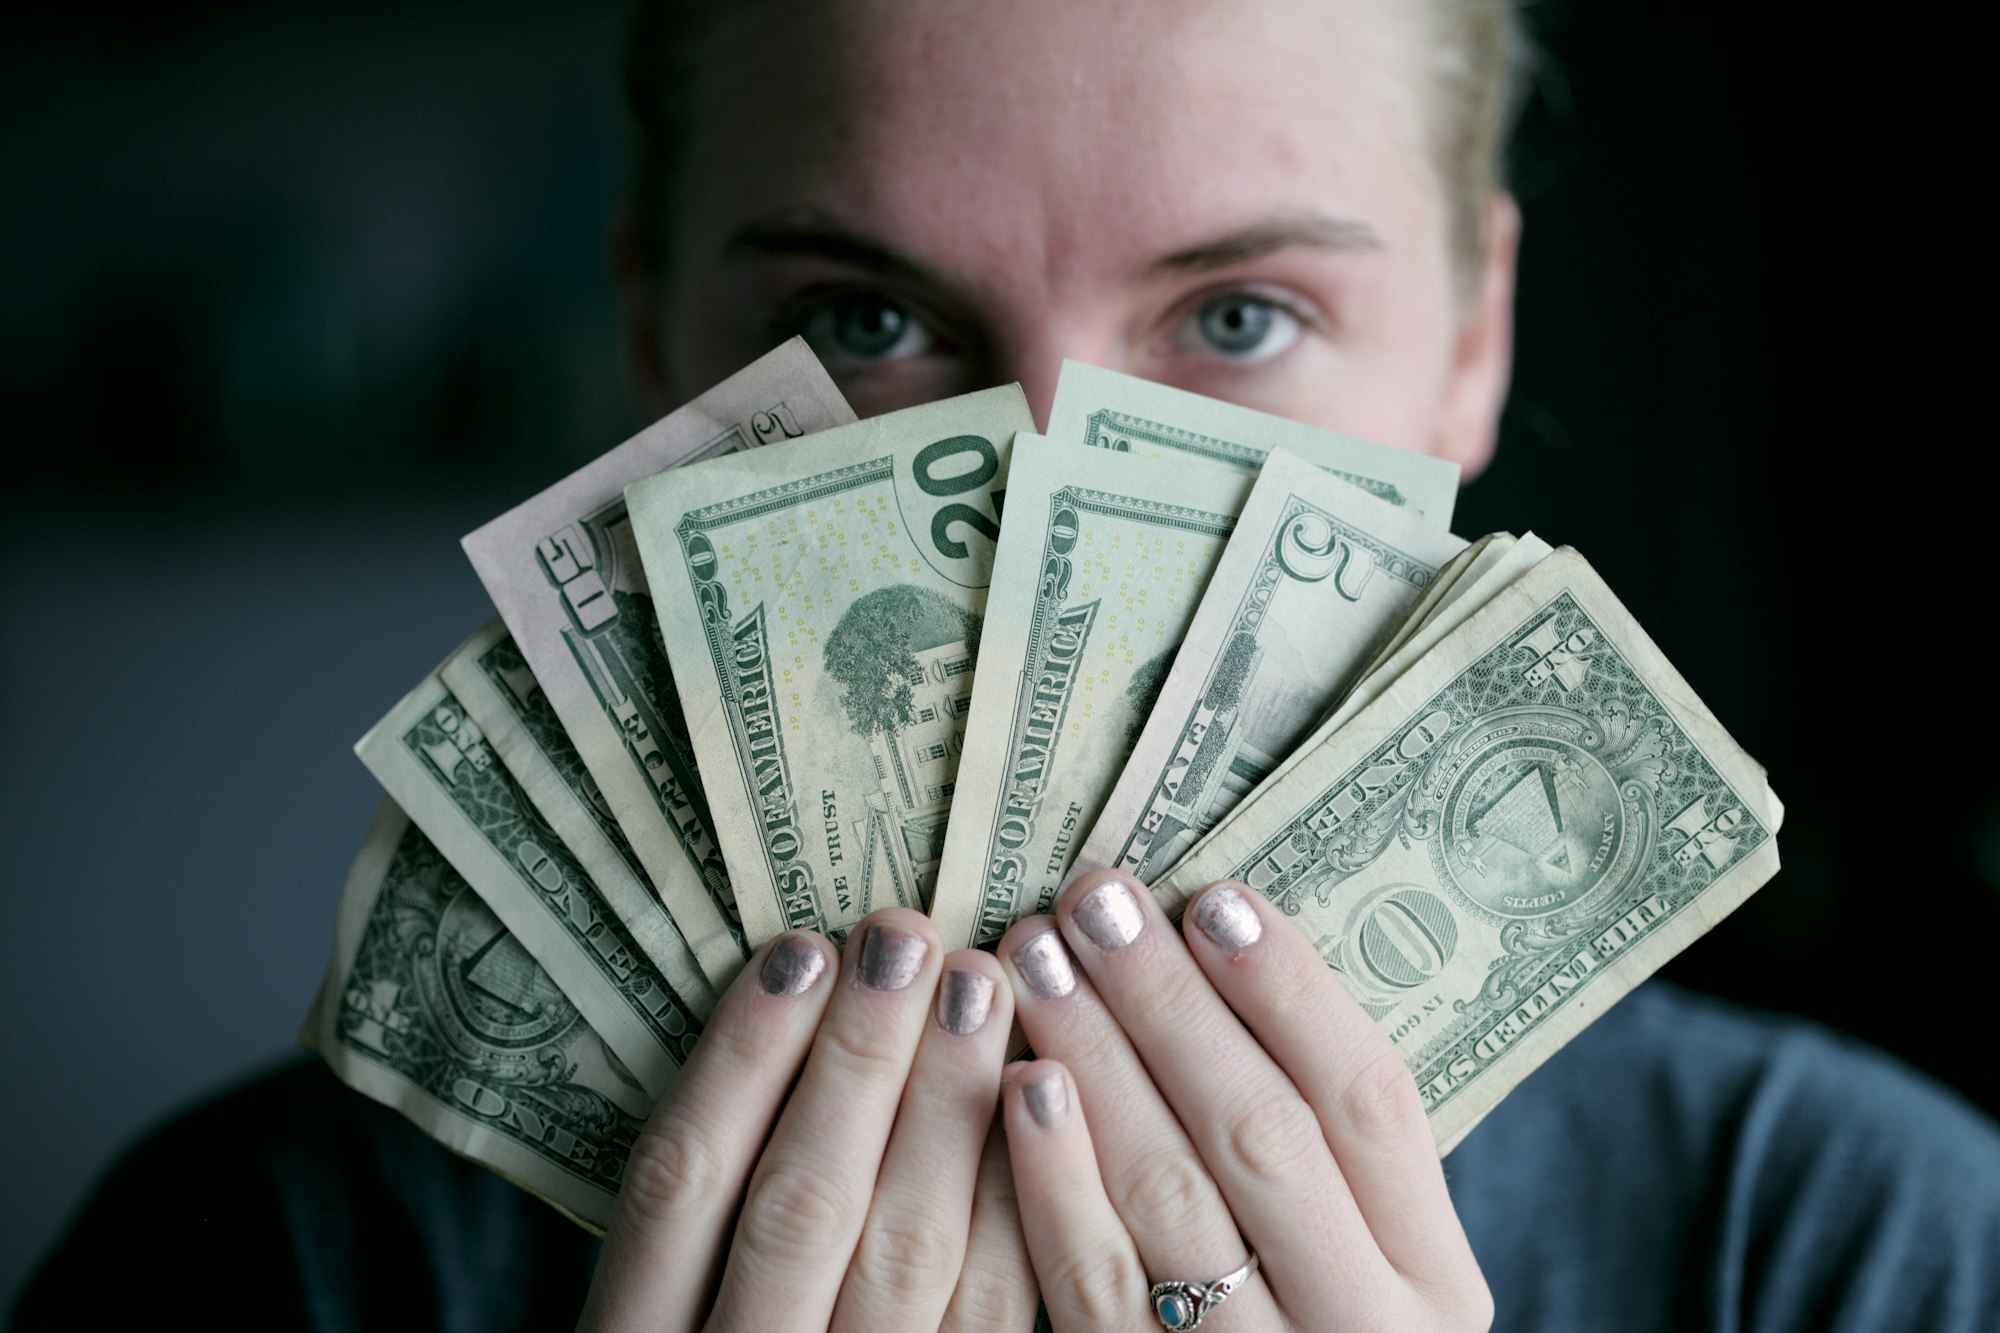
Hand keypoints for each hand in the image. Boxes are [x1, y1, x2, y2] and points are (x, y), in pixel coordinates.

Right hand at [578, 907, 1036, 1331]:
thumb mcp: (660, 1307)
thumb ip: (704, 1199)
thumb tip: (794, 999)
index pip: (680, 1182)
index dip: (741, 1059)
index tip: (800, 950)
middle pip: (800, 1203)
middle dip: (860, 1059)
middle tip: (908, 936)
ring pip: (904, 1254)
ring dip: (945, 1111)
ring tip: (979, 987)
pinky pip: (991, 1313)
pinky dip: (1012, 1204)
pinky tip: (1034, 1102)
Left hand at [996, 869, 1493, 1330]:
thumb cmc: (1308, 1322)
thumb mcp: (1361, 1253)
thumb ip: (1317, 1147)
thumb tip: (1217, 948)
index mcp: (1434, 1276)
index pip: (1371, 1101)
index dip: (1290, 990)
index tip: (1213, 895)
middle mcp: (1364, 1328)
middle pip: (1263, 1134)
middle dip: (1170, 1004)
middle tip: (1095, 902)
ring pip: (1172, 1198)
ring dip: (1098, 1061)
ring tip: (1037, 959)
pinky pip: (1094, 1282)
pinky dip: (1053, 1176)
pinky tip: (1020, 1085)